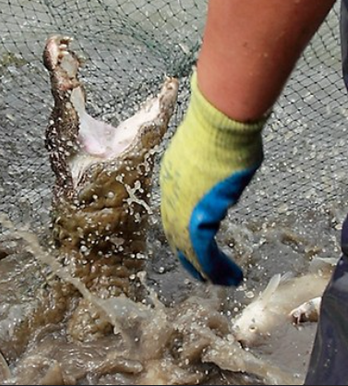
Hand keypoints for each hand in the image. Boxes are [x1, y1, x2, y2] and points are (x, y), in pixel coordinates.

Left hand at [159, 71, 265, 285]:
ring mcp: (182, 204)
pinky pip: (202, 250)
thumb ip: (212, 165)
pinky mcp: (198, 214)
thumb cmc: (220, 124)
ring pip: (188, 246)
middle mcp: (171, 192)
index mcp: (172, 174)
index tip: (194, 244)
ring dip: (205, 267)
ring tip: (221, 281)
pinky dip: (215, 268)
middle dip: (189, 256)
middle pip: (175, 232)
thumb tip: (227, 171)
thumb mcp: (210, 146)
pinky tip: (230, 278)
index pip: (173, 210)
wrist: (218, 119)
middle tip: (203, 273)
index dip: (182, 230)